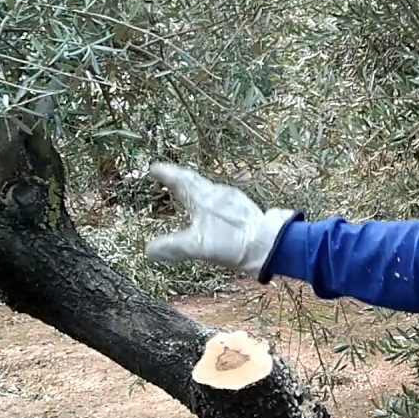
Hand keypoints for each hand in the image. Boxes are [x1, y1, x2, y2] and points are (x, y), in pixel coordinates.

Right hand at [144, 162, 297, 279]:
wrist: (269, 243)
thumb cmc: (232, 243)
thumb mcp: (197, 247)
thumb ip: (172, 248)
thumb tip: (148, 251)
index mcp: (202, 198)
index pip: (180, 180)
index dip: (166, 173)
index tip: (154, 166)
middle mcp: (217, 193)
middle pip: (194, 180)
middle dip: (179, 176)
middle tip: (167, 173)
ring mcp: (232, 199)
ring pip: (208, 187)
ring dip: (194, 186)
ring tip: (186, 188)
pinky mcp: (243, 208)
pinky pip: (220, 196)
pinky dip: (208, 197)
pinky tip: (212, 207)